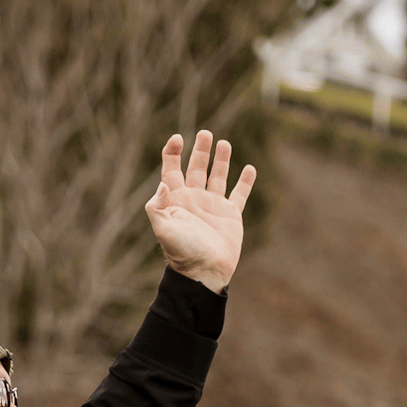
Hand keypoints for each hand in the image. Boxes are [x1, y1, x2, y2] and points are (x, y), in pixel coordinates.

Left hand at [144, 131, 255, 293]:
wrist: (205, 273)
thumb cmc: (183, 253)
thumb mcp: (163, 230)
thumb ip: (157, 207)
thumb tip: (163, 183)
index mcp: (176, 200)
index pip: (171, 169)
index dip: (172, 152)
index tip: (178, 138)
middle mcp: (194, 199)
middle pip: (195, 168)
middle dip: (200, 150)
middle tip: (205, 133)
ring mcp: (213, 206)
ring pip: (217, 176)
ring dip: (220, 160)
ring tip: (223, 143)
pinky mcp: (231, 215)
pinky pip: (239, 194)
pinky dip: (245, 182)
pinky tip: (249, 168)